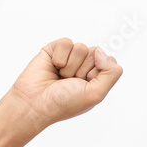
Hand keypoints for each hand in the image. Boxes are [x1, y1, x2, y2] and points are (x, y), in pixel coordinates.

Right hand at [7, 38, 122, 129]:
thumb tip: (101, 51)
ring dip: (70, 66)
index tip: (85, 86)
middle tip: (70, 82)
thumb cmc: (64, 103)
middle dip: (83, 69)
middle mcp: (83, 66)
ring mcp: (69, 58)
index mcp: (96, 78)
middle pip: (96, 53)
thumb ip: (111, 73)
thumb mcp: (96, 94)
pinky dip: (59, 57)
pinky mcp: (54, 49)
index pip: (109, 62)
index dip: (98, 73)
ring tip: (60, 77)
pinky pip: (66, 43)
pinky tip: (53, 67)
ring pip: (81, 47)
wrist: (35, 103)